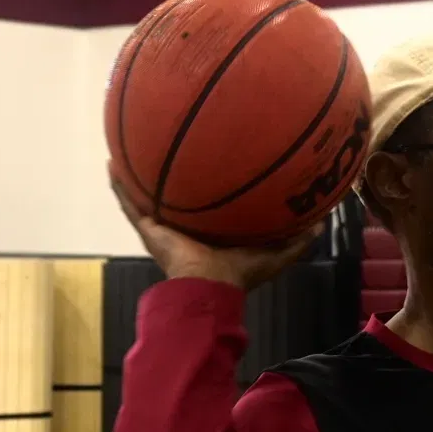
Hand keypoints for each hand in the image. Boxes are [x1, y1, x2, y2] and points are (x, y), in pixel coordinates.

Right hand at [111, 164, 320, 291]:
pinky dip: (119, 185)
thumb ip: (298, 239)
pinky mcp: (149, 230)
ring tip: (134, 144)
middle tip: (176, 143)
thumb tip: (321, 220)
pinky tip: (111, 163)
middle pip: (179, 195)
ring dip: (142, 174)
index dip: (214, 184)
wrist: (208, 288)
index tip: (219, 158)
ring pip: (149, 196)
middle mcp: (187, 227)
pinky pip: (130, 204)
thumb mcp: (276, 254)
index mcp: (214, 232)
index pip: (212, 203)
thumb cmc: (240, 275)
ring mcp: (165, 228)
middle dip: (177, 174)